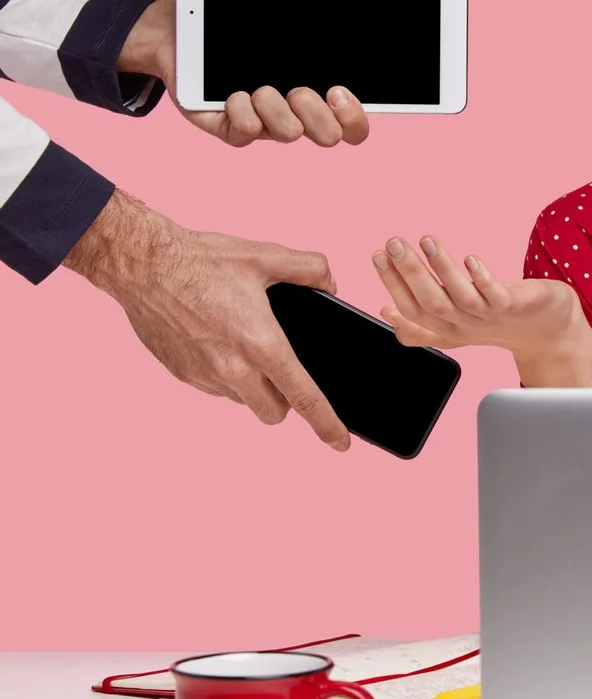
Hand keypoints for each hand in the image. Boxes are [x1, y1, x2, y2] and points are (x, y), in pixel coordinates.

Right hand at [64, 191, 350, 448]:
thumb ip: (311, 269)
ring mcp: (204, 375)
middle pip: (274, 412)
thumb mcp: (268, 254)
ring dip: (254, 386)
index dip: (326, 424)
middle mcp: (232, 369)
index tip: (340, 443)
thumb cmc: (204, 259)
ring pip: (243, 400)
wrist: (143, 265)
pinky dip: (228, 374)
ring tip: (249, 345)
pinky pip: (217, 387)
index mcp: (261, 343)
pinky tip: (223, 340)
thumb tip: (330, 286)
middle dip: (286, 400)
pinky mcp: (182, 374)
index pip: (303, 397)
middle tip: (286, 370)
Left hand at [119, 0, 370, 147]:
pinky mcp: (230, 128)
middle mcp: (296, 115)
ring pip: (289, 135)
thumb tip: (351, 25)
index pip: (354, 128)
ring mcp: (265, 124)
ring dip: (276, 107)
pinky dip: (242, 110)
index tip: (337, 90)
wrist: (187, 32)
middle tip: (298, 90)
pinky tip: (232, 94)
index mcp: (318, 96)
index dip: (353, 117)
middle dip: (317, 113)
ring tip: (260, 88)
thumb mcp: (282, 30)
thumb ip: (311, 37)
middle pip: (329, 136)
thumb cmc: (241, 27)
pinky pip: (246, 133)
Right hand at [372, 236, 591, 387]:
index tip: (378, 255)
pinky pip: (496, 295)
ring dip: (441, 268)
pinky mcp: (516, 306)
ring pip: (459, 296)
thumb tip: (385, 313)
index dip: (393, 284)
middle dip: (409, 273)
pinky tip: (471, 259)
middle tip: (393, 243)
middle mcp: (465, 324)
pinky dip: (483, 278)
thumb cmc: (500, 320)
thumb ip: (422, 324)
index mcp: (448, 328)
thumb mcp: (457, 324)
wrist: (549, 332)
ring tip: (426, 240)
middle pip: (430, 303)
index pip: (412, 309)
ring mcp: (491, 316)